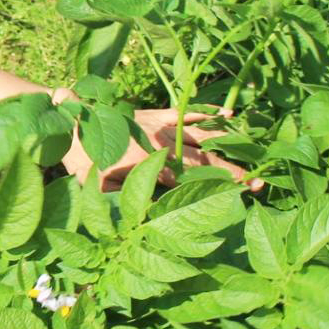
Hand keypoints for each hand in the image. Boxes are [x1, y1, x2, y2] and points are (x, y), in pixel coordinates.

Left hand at [61, 106, 263, 192]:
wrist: (69, 121)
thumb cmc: (82, 160)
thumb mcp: (100, 190)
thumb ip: (129, 200)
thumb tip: (151, 216)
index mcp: (153, 166)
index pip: (194, 181)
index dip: (219, 187)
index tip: (244, 193)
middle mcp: (163, 144)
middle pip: (205, 160)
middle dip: (233, 171)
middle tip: (258, 180)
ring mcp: (162, 125)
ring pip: (202, 136)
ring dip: (227, 146)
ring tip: (251, 154)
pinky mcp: (157, 112)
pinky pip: (187, 112)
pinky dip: (207, 114)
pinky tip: (229, 113)